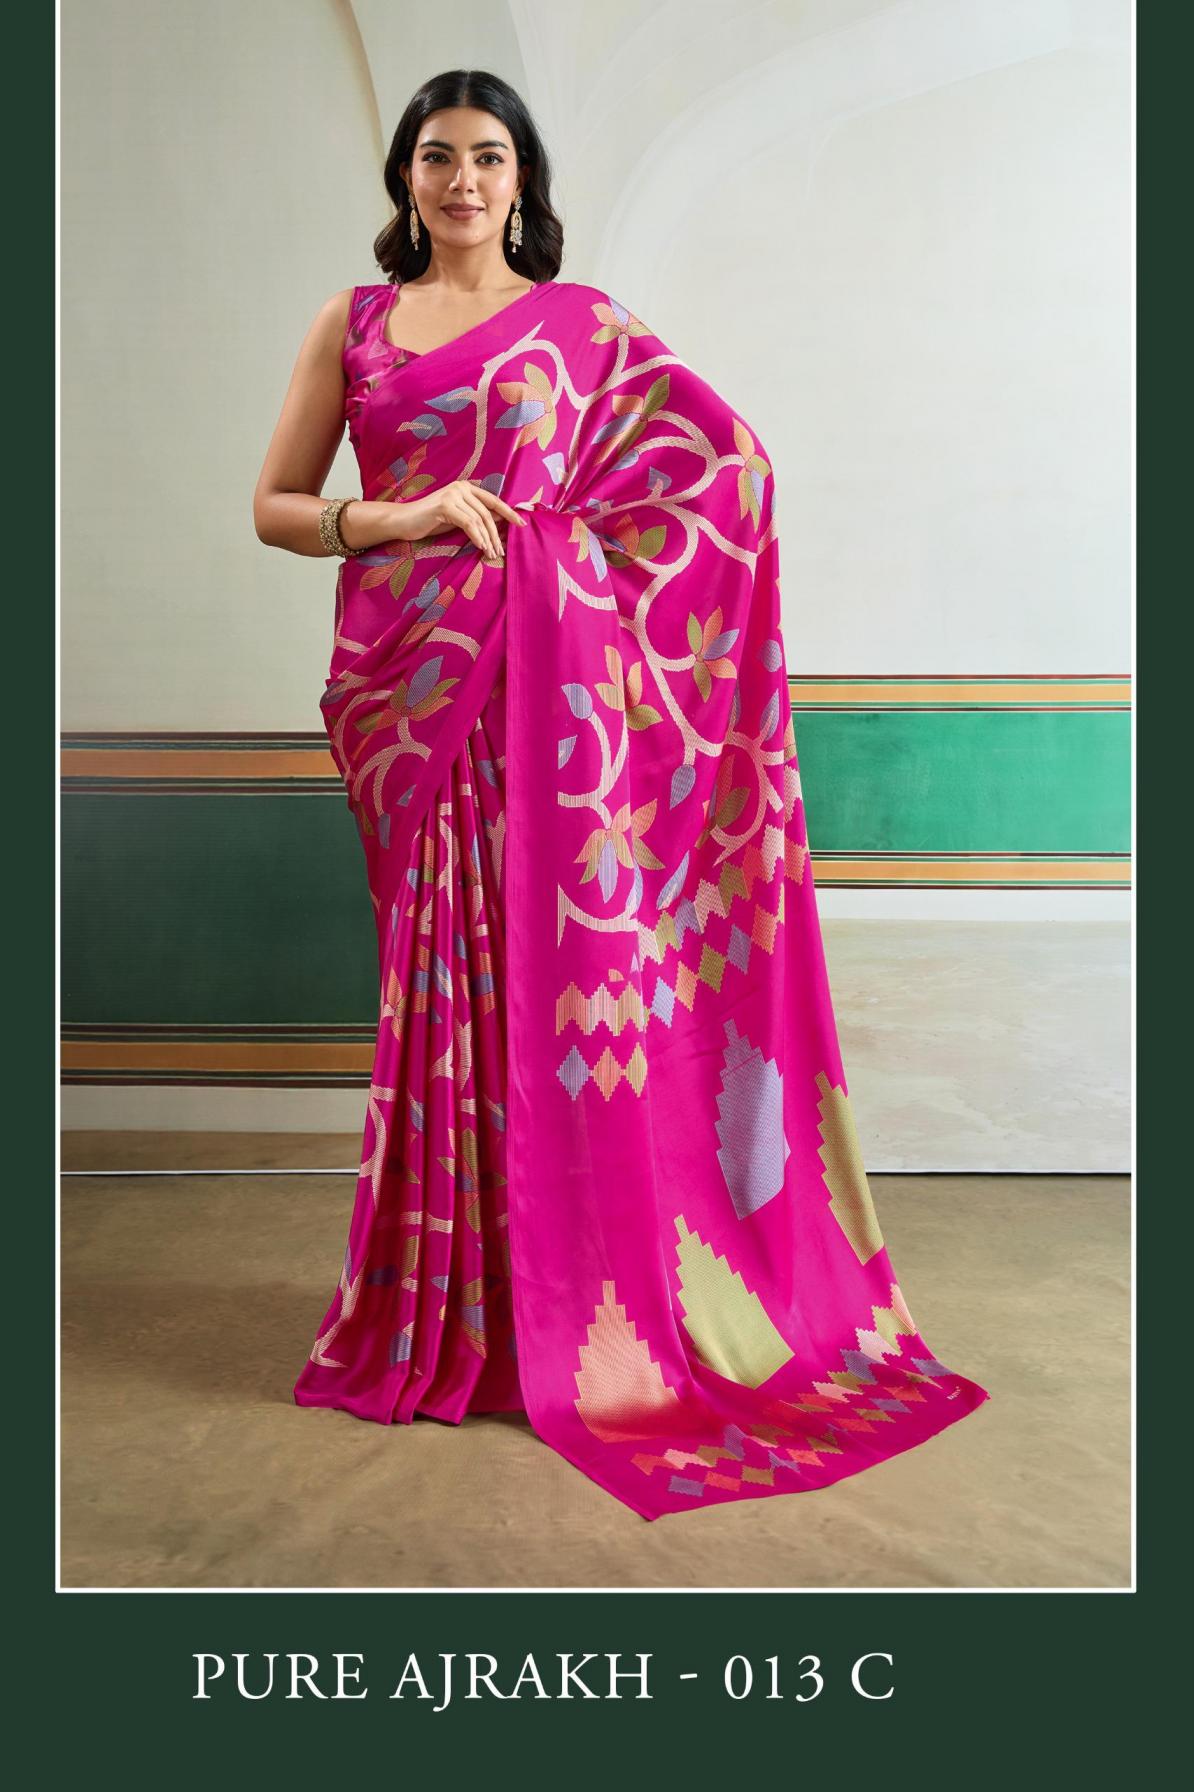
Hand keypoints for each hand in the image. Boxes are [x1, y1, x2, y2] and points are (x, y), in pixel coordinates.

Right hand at [386, 479, 528, 561]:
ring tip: (492, 554)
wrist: (403, 521)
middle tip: (501, 551)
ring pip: (479, 519)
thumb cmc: (430, 521)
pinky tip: (481, 548)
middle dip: (496, 533)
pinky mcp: (445, 505)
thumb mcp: (457, 518)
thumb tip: (499, 524)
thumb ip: (475, 517)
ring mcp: (453, 494)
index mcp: (466, 488)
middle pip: (487, 512)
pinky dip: (477, 537)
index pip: (493, 501)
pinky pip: (468, 523)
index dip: (509, 512)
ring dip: (487, 539)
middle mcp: (461, 487)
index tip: (522, 524)